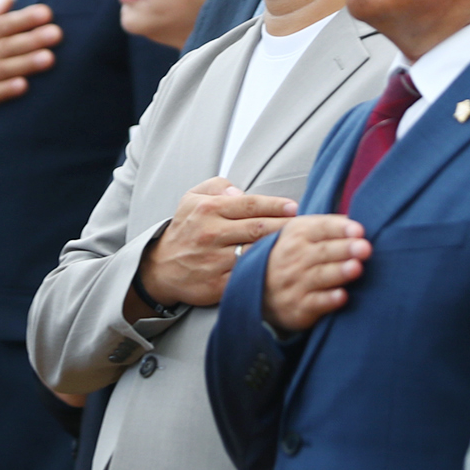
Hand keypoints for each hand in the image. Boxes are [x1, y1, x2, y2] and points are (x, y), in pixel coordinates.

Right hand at [0, 0, 59, 128]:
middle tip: (56, 33)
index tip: (46, 13)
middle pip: (4, 46)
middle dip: (31, 39)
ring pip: (0, 70)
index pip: (0, 25)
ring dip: (25, 64)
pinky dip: (5, 90)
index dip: (23, 19)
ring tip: (49, 58)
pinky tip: (23, 86)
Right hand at [131, 177, 296, 315]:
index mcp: (208, 209)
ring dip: (279, 251)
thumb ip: (217, 185)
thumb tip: (240, 190)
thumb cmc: (185, 229)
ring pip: (255, 253)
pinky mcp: (216, 284)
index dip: (276, 205)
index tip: (295, 208)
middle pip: (258, 228)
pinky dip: (265, 273)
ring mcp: (214, 260)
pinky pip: (247, 277)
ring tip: (302, 248)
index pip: (249, 204)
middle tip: (308, 227)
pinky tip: (281, 271)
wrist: (160, 268)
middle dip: (286, 227)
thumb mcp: (192, 198)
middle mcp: (211, 233)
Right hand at [261, 215, 370, 333]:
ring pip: (320, 276)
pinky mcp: (298, 307)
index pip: (321, 227)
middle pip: (323, 251)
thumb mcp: (303, 234)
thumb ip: (330, 226)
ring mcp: (295, 282)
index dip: (340, 228)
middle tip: (365, 248)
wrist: (262, 288)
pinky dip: (328, 300)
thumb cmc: (294, 256)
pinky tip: (342, 297)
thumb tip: (362, 219)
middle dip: (345, 249)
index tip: (359, 230)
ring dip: (339, 272)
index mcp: (298, 233)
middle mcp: (294, 256)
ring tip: (357, 268)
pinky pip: (315, 303)